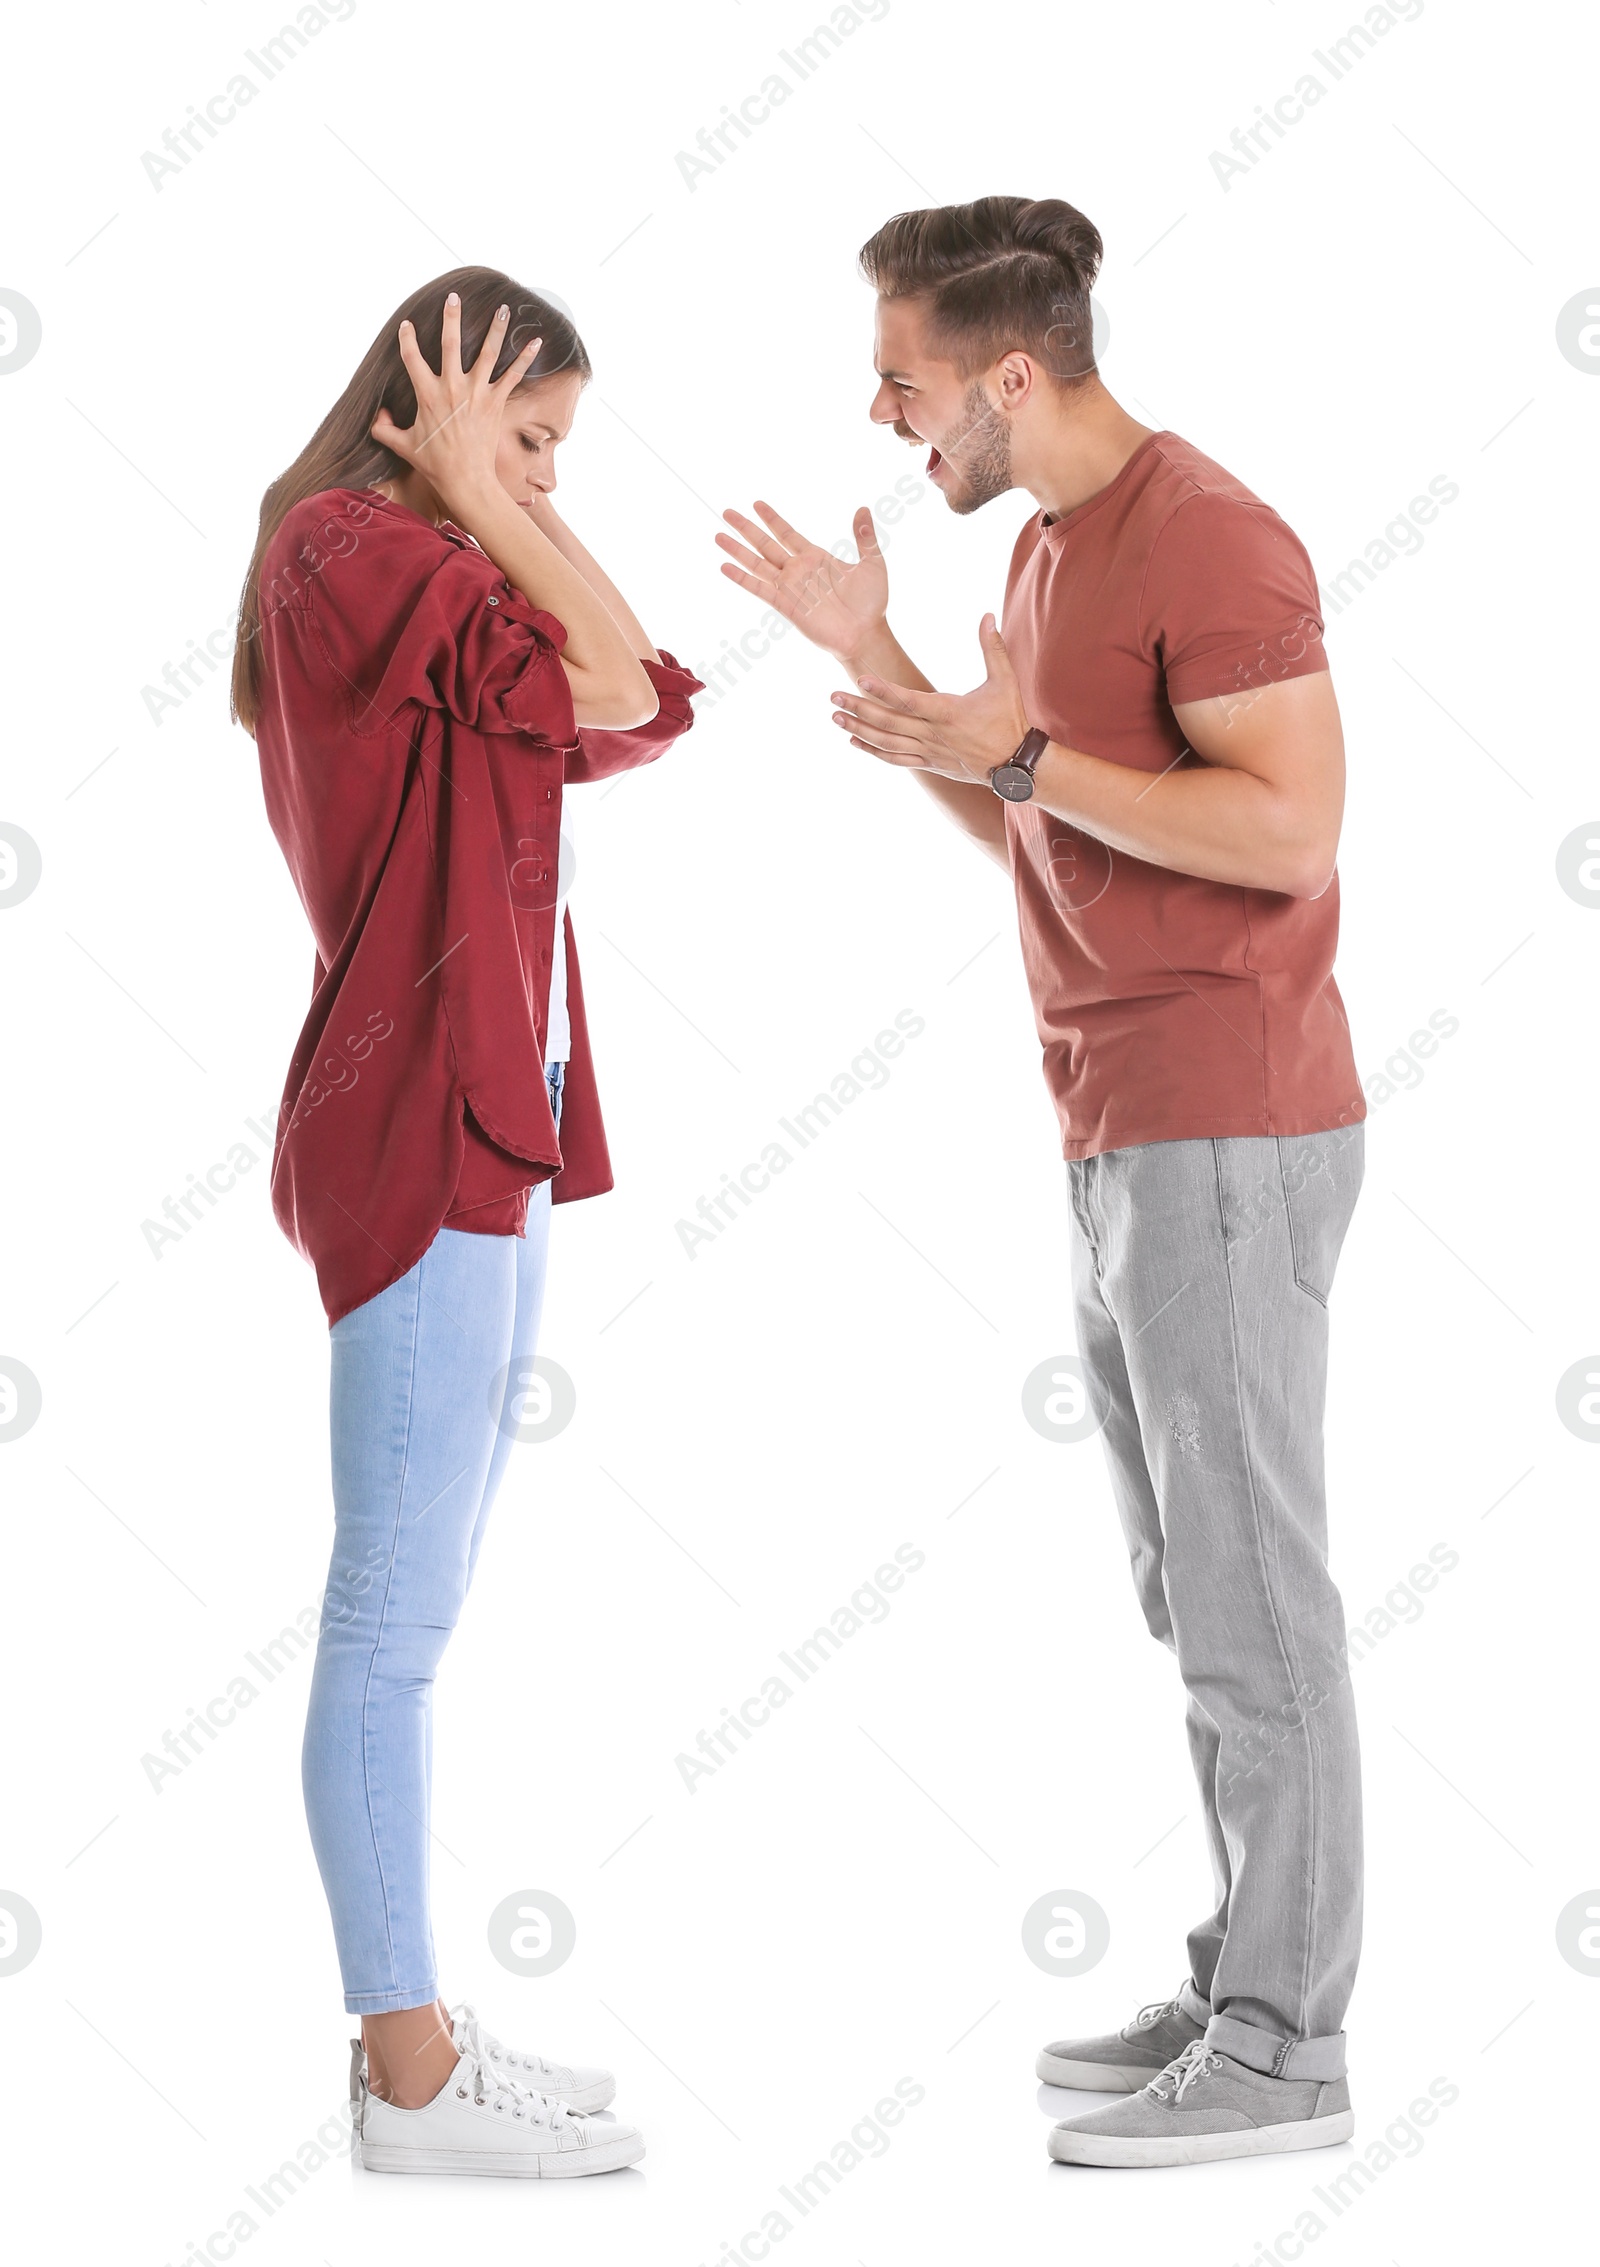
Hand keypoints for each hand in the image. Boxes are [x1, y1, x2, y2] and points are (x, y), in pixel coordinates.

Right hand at [370, 293, 541, 516]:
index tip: (408, 325)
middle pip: (451, 344)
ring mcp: (476, 394)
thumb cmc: (434, 464)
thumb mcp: (403, 446)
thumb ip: (384, 428)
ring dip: (495, 329)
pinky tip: (536, 342)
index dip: (408, 340)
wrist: (465, 481)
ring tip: (501, 308)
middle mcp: (452, 388)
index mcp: (427, 394)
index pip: (412, 358)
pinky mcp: (495, 403)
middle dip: (452, 318)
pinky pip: (513, 376)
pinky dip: (524, 359)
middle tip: (454, 297)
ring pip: (487, 353)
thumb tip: (377, 416)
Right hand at [716, 501, 887, 662]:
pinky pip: (759, 588)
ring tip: (718, 535)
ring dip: (737, 550)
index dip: (772, 519)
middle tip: (726, 512)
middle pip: (765, 544)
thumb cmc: (871, 603)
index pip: (787, 533)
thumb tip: (863, 508)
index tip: (757, 504)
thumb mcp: (872, 563)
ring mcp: (789, 587)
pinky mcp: (785, 604)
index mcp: (815, 557)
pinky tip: (725, 567)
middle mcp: (797, 570)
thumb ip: (864, 536)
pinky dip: (741, 578)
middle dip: (746, 528)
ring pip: (757, 563)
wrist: (865, 633)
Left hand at [830, 615, 1030, 785]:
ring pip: (886, 742)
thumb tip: (987, 615)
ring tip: (836, 716)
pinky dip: (874, 751)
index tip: (860, 679)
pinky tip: (855, 740)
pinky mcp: (929, 763)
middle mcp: (933, 734)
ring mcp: (929, 751)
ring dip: (859, 729)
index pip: (908, 700)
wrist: (1016, 765)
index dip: (882, 690)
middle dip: (858, 707)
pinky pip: (896, 759)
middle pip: (888, 722)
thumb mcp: (1005, 681)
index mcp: (948, 711)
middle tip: (833, 697)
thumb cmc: (1010, 719)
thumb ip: (993, 648)